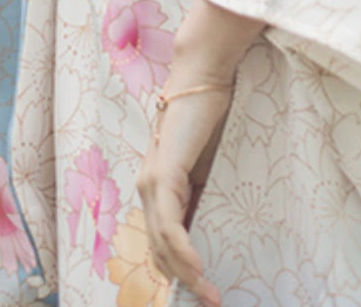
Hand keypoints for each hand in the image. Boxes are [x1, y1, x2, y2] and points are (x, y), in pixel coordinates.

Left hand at [137, 80, 232, 306]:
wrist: (205, 77)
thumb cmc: (211, 115)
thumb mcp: (210, 166)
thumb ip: (203, 194)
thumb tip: (213, 228)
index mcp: (159, 186)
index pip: (162, 240)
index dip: (179, 270)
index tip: (202, 292)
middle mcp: (148, 187)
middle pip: (159, 248)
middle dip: (183, 281)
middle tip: (210, 302)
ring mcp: (152, 181)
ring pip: (162, 242)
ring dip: (186, 273)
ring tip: (208, 295)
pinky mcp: (163, 174)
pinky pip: (171, 224)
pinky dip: (182, 250)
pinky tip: (197, 269)